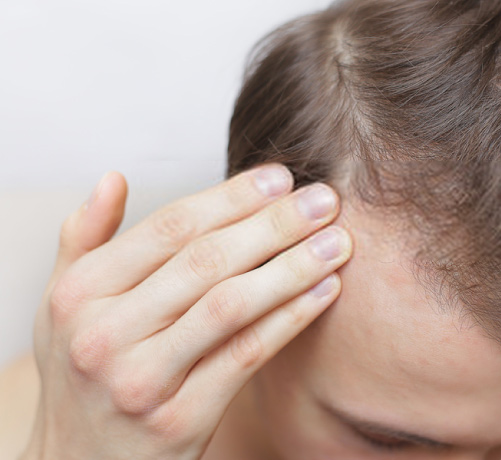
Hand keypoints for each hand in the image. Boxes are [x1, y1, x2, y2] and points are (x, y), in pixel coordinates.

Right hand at [20, 164, 351, 459]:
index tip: (282, 177)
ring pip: (231, 306)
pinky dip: (290, 319)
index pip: (169, 227)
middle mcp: (103, 334)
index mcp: (78, 293)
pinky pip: (246, 356)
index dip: (232, 197)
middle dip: (275, 224)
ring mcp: (141, 380)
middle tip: (326, 200)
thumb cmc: (85, 376)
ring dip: (293, 267)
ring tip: (338, 242)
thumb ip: (85, 241)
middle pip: (206, 261)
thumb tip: (114, 178)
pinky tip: (325, 291)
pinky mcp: (180, 419)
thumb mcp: (64, 309)